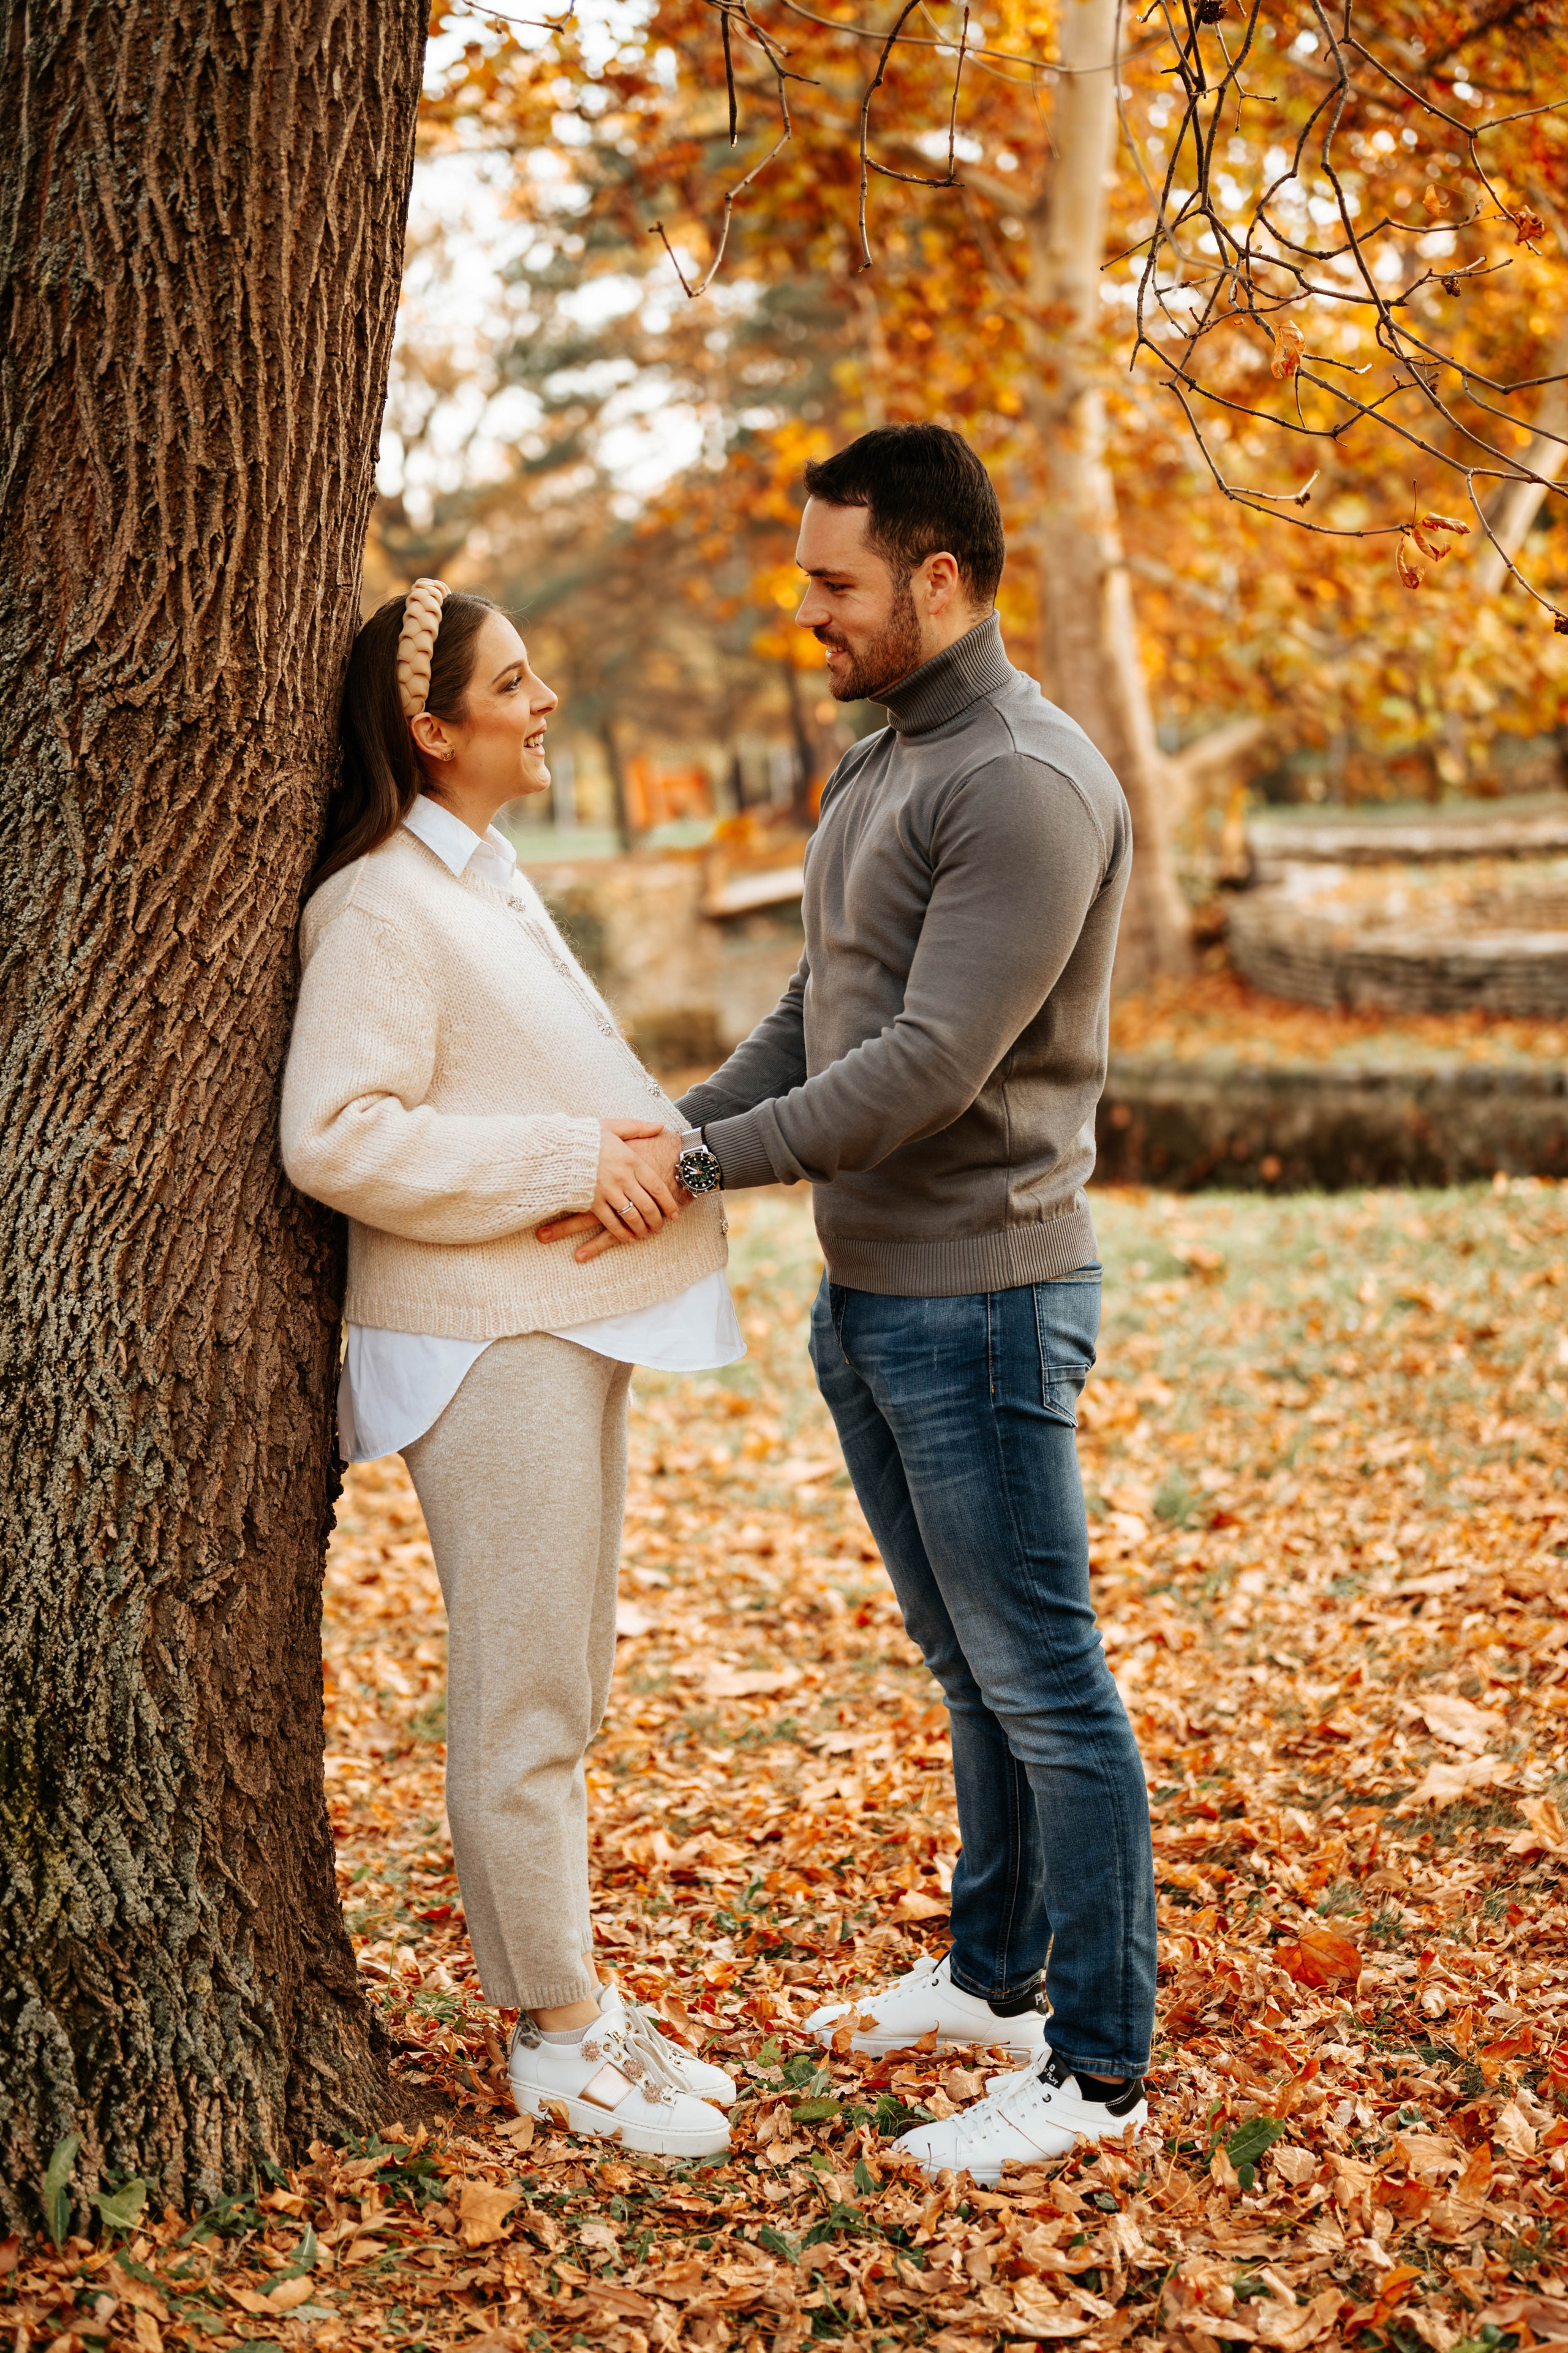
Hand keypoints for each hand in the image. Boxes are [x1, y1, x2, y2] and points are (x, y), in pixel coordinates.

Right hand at [537, 1122, 680, 1260]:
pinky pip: (612, 1223)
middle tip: (661, 1228)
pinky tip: (628, 1238)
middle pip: (647, 1205)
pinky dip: (622, 1233)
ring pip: (632, 1216)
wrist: (556, 1147)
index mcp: (630, 1160)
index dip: (668, 1203)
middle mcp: (623, 1177)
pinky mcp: (593, 1202)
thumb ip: (638, 1128)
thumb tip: (660, 1125)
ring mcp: (608, 1191)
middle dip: (657, 1220)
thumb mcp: (613, 1126)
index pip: (656, 1186)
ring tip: (647, 1234)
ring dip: (642, 1228)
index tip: (675, 1214)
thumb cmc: (585, 1137)